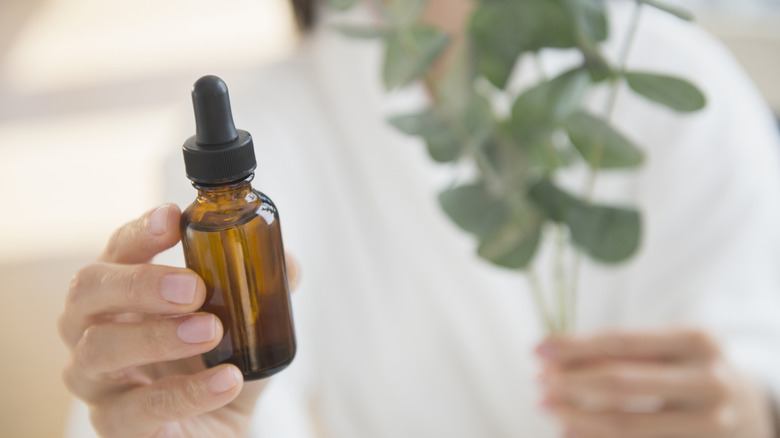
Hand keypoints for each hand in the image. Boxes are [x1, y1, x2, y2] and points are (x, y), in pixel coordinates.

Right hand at [59, 204, 299, 437]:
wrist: (217, 430)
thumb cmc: (216, 365)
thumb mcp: (246, 324)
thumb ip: (262, 291)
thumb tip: (288, 264)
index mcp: (123, 291)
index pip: (117, 250)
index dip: (140, 232)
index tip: (174, 218)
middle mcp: (94, 328)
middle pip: (88, 291)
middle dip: (140, 283)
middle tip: (194, 288)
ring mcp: (96, 380)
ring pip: (100, 349)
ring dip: (160, 336)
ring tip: (213, 331)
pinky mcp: (114, 426)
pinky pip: (138, 409)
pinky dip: (187, 393)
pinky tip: (227, 380)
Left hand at [536, 329, 774, 437]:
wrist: (745, 409)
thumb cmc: (688, 369)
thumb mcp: (667, 347)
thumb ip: (620, 350)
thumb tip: (552, 358)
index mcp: (698, 340)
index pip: (623, 342)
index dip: (575, 346)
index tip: (539, 350)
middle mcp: (709, 382)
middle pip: (621, 384)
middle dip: (570, 383)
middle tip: (538, 383)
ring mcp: (709, 425)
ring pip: (626, 426)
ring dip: (576, 417)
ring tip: (547, 407)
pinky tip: (571, 432)